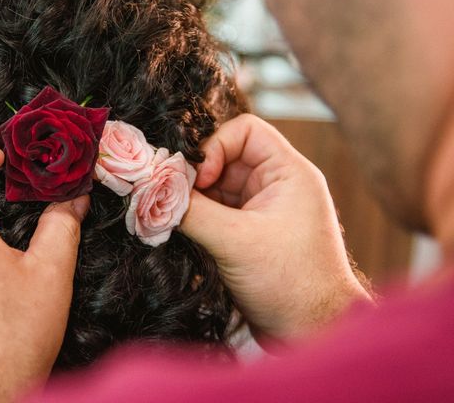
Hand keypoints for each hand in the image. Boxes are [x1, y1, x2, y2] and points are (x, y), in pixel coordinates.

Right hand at [180, 115, 371, 342]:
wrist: (313, 334)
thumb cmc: (292, 284)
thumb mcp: (235, 242)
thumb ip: (191, 211)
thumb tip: (153, 190)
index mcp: (288, 173)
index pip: (245, 131)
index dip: (215, 147)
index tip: (200, 180)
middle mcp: (276, 186)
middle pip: (224, 159)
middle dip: (197, 178)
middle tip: (173, 200)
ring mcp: (262, 211)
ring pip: (217, 189)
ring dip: (194, 201)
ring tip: (176, 220)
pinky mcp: (249, 235)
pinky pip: (216, 213)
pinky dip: (197, 219)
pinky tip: (184, 234)